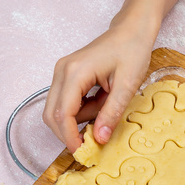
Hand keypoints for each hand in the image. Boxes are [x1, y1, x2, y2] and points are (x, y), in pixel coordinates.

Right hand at [43, 21, 156, 151]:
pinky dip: (80, 112)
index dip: (70, 137)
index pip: (63, 113)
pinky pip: (65, 103)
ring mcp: (62, 73)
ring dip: (78, 121)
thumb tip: (99, 140)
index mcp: (75, 72)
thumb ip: (111, 113)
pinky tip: (100, 103)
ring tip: (104, 110)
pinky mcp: (66, 76)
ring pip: (57, 110)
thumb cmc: (132, 51)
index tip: (82, 153)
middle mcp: (62, 71)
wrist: (131, 31)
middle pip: (52, 115)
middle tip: (91, 144)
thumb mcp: (127, 86)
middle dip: (68, 134)